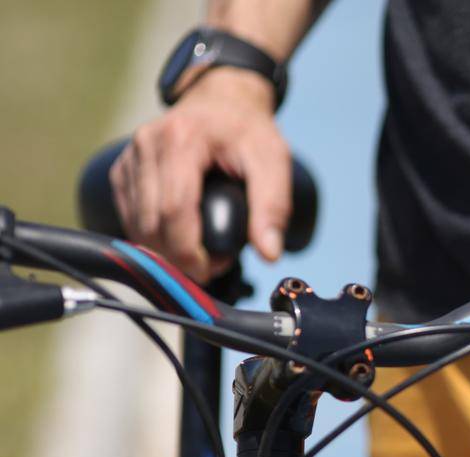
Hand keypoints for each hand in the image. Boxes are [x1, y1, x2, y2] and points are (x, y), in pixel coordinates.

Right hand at [111, 68, 290, 280]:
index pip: (174, 209)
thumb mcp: (273, 159)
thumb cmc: (248, 129)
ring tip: (200, 254)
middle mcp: (147, 145)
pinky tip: (179, 238)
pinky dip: (151, 235)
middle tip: (213, 266)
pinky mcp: (122, 169)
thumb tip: (270, 253)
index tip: (211, 270)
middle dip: (178, 255)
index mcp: (182, 139)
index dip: (188, 250)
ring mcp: (129, 156)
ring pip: (135, 222)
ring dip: (163, 250)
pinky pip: (129, 214)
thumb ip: (274, 205)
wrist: (221, 99)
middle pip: (151, 221)